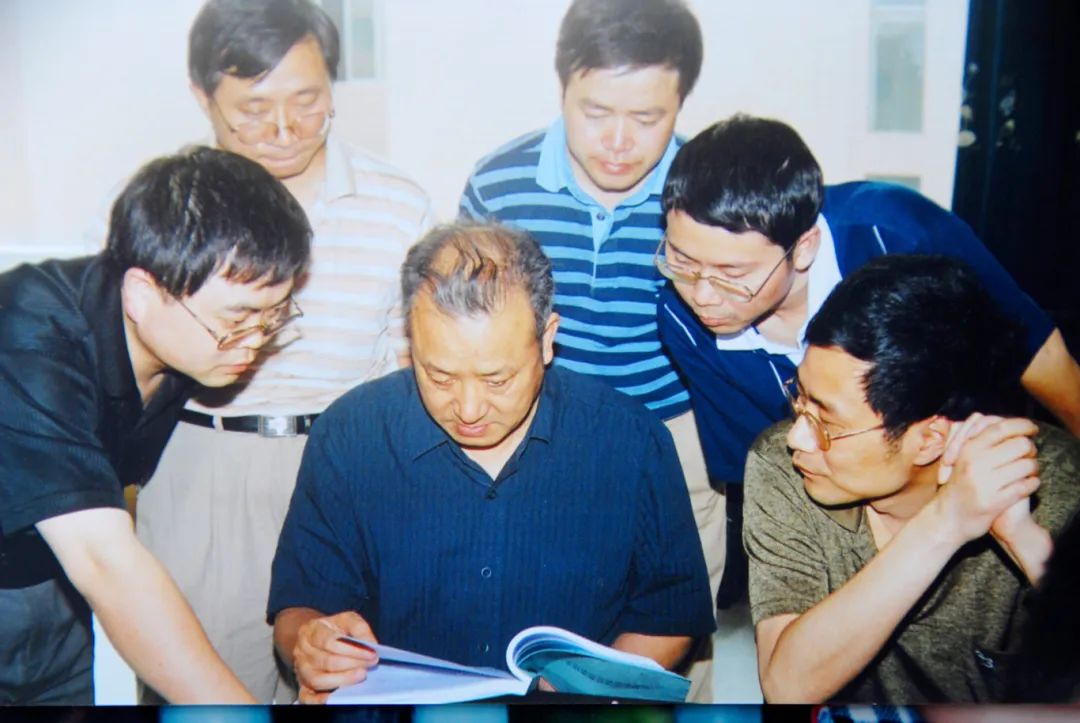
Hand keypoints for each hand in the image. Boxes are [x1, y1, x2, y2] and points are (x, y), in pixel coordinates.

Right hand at [292, 611, 378, 701]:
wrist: (314, 638)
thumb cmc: (333, 629)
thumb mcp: (346, 619)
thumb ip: (359, 628)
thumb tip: (371, 645)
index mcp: (311, 631)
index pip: (329, 641)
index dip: (352, 649)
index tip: (371, 653)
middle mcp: (302, 651)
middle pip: (325, 661)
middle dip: (352, 664)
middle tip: (370, 664)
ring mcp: (301, 671)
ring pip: (318, 680)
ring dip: (342, 679)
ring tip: (361, 675)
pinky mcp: (302, 687)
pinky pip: (307, 698)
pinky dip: (320, 700)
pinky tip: (339, 696)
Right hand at [931, 415, 1039, 545]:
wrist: (947, 518)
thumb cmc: (958, 484)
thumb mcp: (960, 457)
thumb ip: (974, 437)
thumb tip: (991, 418)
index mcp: (967, 449)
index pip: (1001, 427)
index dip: (1022, 424)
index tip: (1032, 428)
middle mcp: (975, 464)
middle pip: (1020, 444)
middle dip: (1031, 448)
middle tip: (1030, 453)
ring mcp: (985, 483)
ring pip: (1026, 465)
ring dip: (1034, 467)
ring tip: (1029, 470)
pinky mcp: (994, 502)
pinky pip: (1026, 486)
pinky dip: (1033, 483)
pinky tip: (1028, 484)